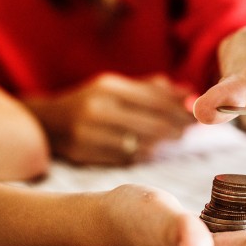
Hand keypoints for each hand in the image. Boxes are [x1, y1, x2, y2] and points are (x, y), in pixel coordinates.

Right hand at [24, 73, 195, 164]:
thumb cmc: (91, 102)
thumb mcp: (116, 87)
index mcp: (108, 87)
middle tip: (191, 130)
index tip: (197, 114)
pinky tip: (152, 150)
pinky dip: (143, 154)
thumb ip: (152, 89)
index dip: (180, 109)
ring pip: (140, 144)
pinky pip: (125, 158)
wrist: (47, 122)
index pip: (155, 100)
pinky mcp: (84, 153)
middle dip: (176, 127)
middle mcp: (97, 109)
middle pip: (151, 124)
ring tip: (175, 138)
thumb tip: (189, 92)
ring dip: (162, 143)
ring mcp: (89, 133)